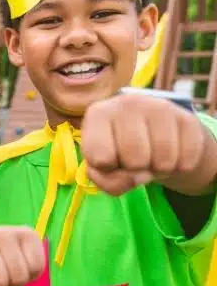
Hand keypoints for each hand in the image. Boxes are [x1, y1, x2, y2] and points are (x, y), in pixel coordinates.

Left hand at [82, 94, 210, 195]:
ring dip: (159, 170)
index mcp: (99, 114)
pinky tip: (172, 154)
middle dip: (135, 169)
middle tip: (135, 159)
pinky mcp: (187, 118)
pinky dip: (180, 167)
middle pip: (134, 160)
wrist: (155, 135)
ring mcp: (160, 107)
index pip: (101, 158)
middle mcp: (128, 103)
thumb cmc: (119, 152)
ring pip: (163, 161)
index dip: (107, 168)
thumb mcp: (104, 169)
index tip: (110, 158)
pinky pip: (187, 159)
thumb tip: (139, 177)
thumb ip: (108, 181)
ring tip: (152, 157)